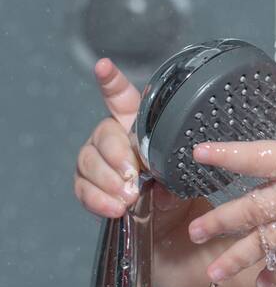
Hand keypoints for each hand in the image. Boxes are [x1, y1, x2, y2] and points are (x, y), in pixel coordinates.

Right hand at [73, 58, 181, 220]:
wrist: (167, 220)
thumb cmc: (174, 185)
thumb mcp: (180, 175)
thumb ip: (171, 171)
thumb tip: (161, 181)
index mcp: (135, 125)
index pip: (120, 98)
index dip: (110, 81)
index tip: (103, 66)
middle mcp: (112, 138)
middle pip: (104, 134)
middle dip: (116, 154)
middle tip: (132, 173)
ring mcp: (96, 161)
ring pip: (89, 161)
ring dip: (108, 180)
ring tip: (127, 196)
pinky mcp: (88, 186)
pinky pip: (84, 188)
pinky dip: (99, 199)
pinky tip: (114, 207)